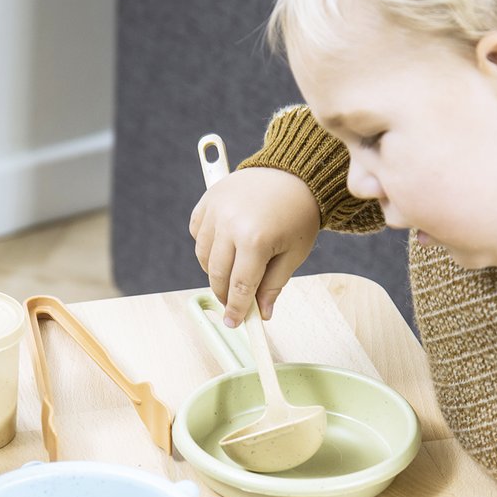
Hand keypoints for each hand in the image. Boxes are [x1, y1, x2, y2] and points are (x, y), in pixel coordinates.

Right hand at [188, 167, 319, 326]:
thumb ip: (274, 284)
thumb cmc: (298, 214)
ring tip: (233, 271)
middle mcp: (230, 224)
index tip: (235, 322)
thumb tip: (261, 313)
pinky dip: (207, 244)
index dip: (237, 308)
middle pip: (217, 274)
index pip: (240, 285)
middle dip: (224, 294)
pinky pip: (197, 232)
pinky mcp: (208, 199)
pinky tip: (224, 245)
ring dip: (214, 270)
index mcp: (256, 240)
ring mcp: (216, 210)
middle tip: (233, 303)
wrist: (293, 173)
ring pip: (203, 256)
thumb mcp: (294, 253)